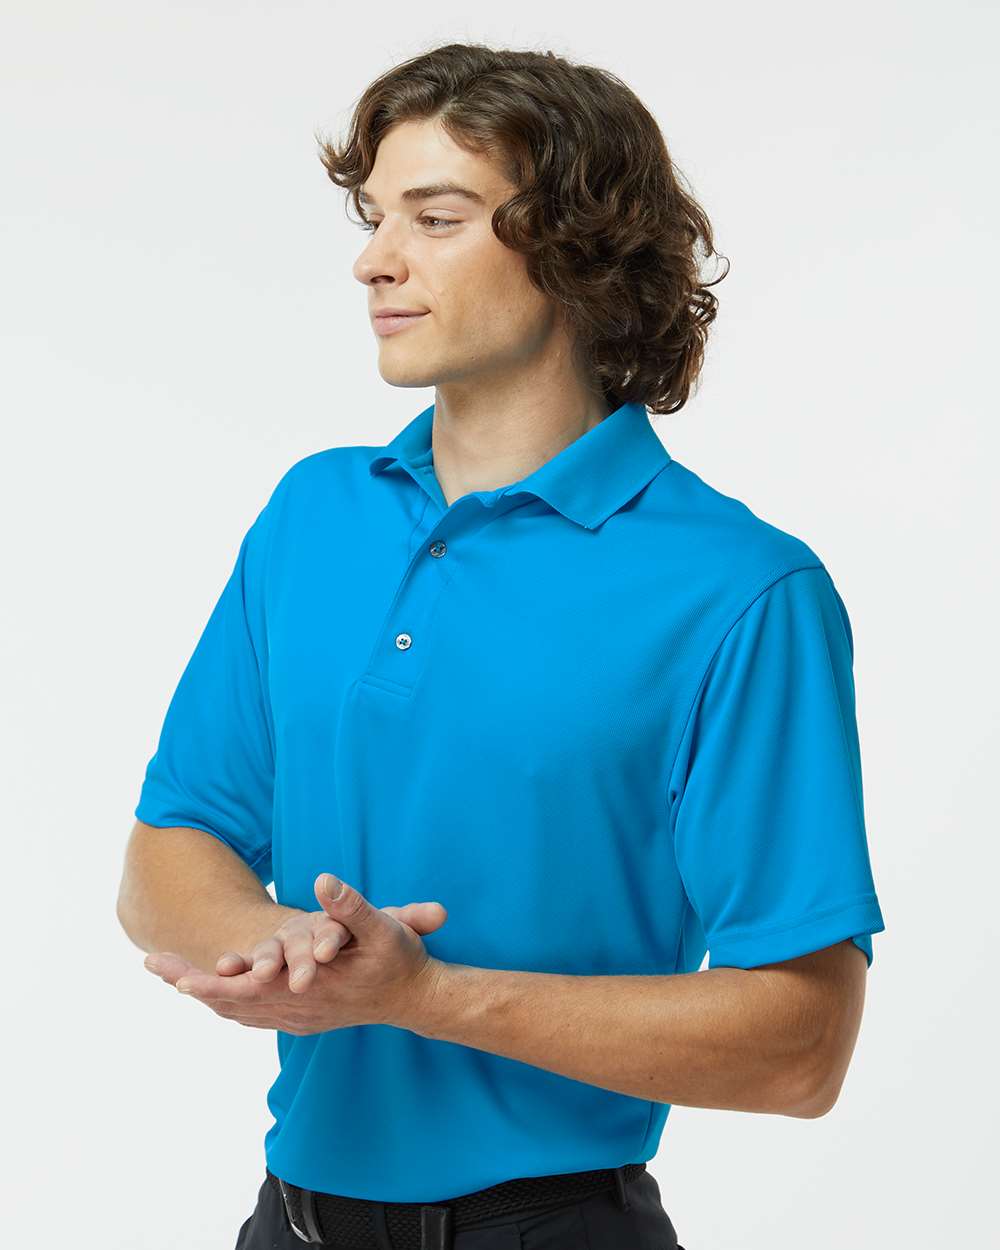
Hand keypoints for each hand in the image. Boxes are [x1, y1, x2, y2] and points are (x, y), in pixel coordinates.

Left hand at [143, 874, 447, 1033]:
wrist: (415, 997)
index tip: (178, 977)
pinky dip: (224, 1000)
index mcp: (310, 991)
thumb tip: (324, 879)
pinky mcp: (297, 1017)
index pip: (248, 993)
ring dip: (203, 990)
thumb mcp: (385, 927)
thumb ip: (352, 906)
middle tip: (151, 961)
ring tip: (166, 969)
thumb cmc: (399, 959)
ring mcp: (294, 1017)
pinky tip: (206, 986)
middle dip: (191, 981)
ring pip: (236, 1009)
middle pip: (230, 1002)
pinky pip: (250, 1013)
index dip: (213, 984)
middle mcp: (295, 1010)